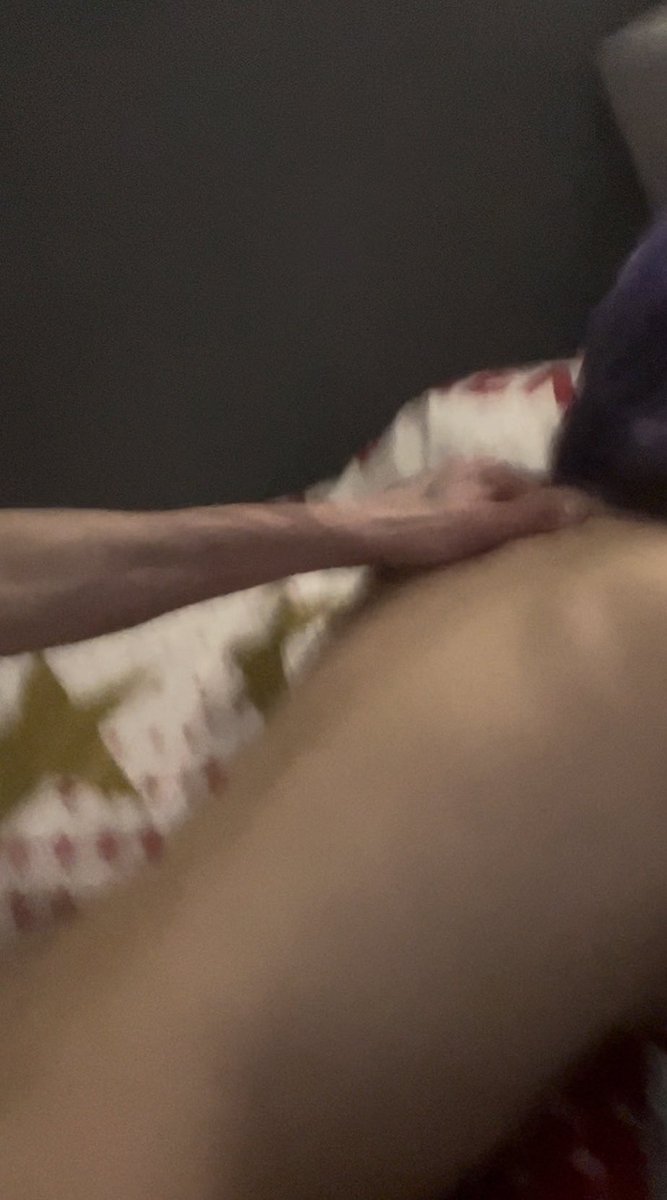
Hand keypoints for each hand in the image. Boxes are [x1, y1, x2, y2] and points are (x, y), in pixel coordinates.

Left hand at [351, 458, 592, 570]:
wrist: (358, 534)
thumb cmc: (422, 531)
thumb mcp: (482, 526)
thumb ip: (529, 516)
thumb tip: (582, 505)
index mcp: (486, 469)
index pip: (538, 485)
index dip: (557, 509)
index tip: (573, 537)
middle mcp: (466, 469)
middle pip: (512, 492)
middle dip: (530, 515)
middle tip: (547, 550)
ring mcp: (440, 485)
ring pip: (486, 502)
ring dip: (501, 522)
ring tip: (513, 554)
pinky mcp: (419, 503)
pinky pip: (463, 514)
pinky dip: (476, 528)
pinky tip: (471, 550)